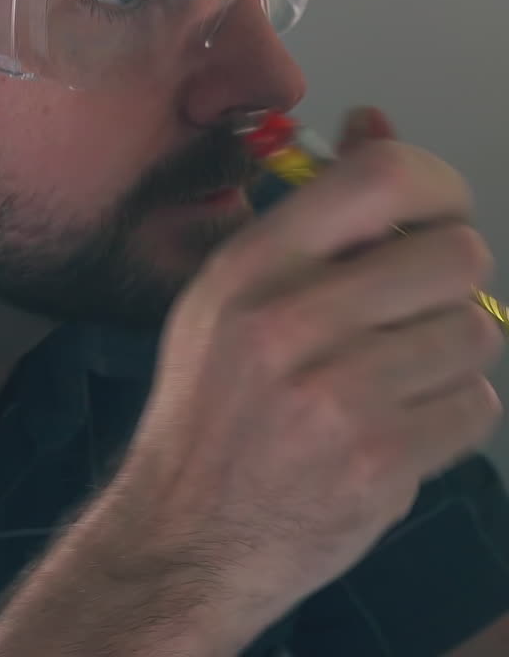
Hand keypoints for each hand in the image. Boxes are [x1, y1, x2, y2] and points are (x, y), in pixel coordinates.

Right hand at [111, 122, 502, 654]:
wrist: (184, 536)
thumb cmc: (213, 406)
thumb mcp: (235, 293)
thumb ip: (314, 211)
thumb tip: (374, 123)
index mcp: (253, 264)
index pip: (384, 176)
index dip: (438, 184)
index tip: (438, 212)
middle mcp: (292, 319)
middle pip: (456, 253)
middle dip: (452, 278)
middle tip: (416, 306)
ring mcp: (340, 395)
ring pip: (475, 331)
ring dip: (452, 351)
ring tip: (399, 373)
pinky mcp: (381, 462)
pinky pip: (476, 405)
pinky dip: (452, 413)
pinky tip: (401, 424)